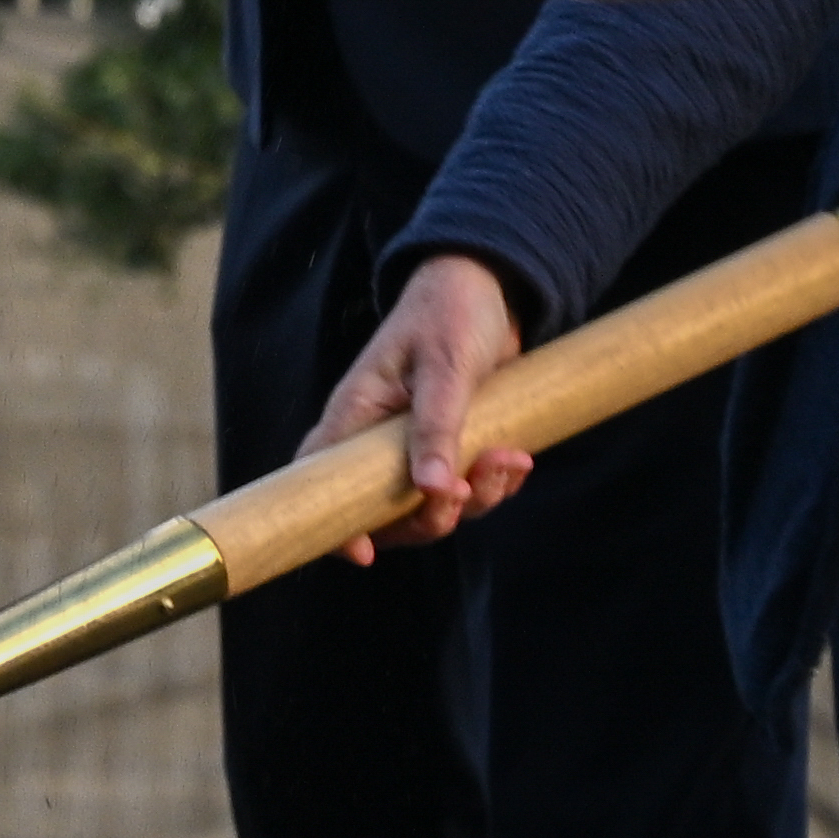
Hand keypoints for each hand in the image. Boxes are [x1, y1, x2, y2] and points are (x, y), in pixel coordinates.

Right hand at [309, 256, 532, 555]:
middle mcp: (378, 439)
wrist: (491, 285)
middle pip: (387, 512)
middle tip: (467, 488)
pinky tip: (518, 460)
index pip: (320, 477)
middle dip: (433, 516)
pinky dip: (495, 483)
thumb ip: (437, 428)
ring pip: (435, 505)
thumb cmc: (451, 311)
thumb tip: (432, 491)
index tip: (364, 552)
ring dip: (477, 497)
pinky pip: (468, 487)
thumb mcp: (444, 367)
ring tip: (510, 459)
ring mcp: (415, 445)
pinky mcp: (452, 445)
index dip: (333, 525)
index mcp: (356, 415)